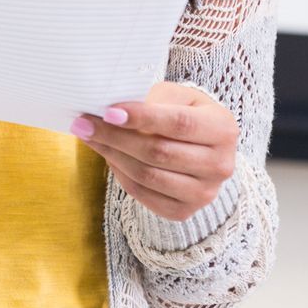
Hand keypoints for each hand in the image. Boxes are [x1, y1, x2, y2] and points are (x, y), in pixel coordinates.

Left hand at [72, 81, 238, 221]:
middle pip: (159, 152)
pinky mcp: (184, 212)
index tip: (109, 112)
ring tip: (89, 137)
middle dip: (115, 137)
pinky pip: (143, 195)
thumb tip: (111, 110)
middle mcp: (221, 165)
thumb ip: (151, 100)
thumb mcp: (176, 96)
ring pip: (147, 176)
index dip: (142, 117)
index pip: (179, 123)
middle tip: (84, 123)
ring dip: (112, 155)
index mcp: (223, 129)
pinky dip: (120, 174)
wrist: (200, 146)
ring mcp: (204, 193)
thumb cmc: (184, 112)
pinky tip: (108, 156)